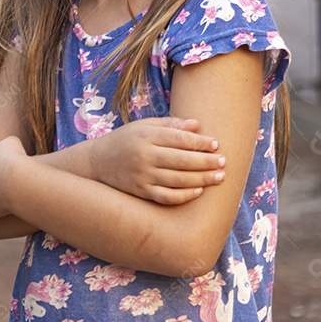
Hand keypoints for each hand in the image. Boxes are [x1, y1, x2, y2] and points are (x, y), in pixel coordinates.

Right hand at [91, 117, 224, 204]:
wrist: (97, 162)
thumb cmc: (125, 140)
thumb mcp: (144, 126)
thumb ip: (170, 124)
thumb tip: (198, 124)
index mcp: (146, 136)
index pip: (179, 139)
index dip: (200, 142)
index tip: (216, 144)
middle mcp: (144, 156)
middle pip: (182, 160)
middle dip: (206, 161)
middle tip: (223, 162)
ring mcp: (142, 176)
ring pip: (178, 180)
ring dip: (202, 179)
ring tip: (219, 177)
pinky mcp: (140, 192)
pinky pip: (167, 196)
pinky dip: (184, 195)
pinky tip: (198, 191)